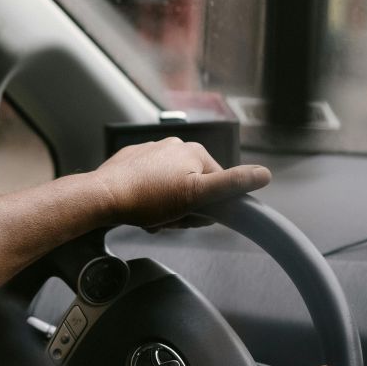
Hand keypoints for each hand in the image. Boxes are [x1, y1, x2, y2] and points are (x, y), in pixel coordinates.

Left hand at [90, 137, 270, 228]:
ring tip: (152, 217)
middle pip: (193, 187)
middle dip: (184, 208)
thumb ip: (231, 184)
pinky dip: (149, 199)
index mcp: (193, 151)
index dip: (207, 207)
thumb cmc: (147, 198)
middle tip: (169, 219)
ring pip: (171, 188)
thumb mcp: (196, 195)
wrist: (102, 197)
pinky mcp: (132, 162)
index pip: (216, 184)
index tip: (192, 217)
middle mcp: (173, 146)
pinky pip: (150, 184)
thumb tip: (264, 174)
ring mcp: (151, 152)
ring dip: (166, 207)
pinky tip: (140, 210)